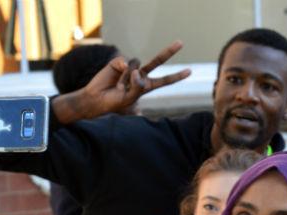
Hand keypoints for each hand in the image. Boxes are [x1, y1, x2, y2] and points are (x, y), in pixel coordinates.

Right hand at [53, 40, 191, 123]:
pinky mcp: (119, 62)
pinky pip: (125, 63)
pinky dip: (121, 72)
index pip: (165, 80)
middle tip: (181, 42)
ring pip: (137, 64)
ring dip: (129, 77)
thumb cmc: (115, 101)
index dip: (177, 76)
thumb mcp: (130, 99)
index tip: (190, 71)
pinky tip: (116, 78)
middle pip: (157, 61)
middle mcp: (140, 75)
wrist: (97, 98)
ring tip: (120, 85)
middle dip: (169, 52)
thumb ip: (137, 86)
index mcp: (146, 86)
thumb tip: (137, 69)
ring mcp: (130, 68)